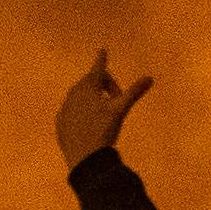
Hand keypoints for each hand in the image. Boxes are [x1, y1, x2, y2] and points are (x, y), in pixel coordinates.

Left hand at [55, 49, 155, 169]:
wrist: (85, 158)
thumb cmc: (104, 129)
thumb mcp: (120, 110)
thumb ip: (133, 92)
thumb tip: (150, 78)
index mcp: (87, 88)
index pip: (98, 70)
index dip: (102, 60)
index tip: (102, 51)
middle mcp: (73, 94)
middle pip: (91, 84)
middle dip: (105, 88)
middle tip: (116, 102)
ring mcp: (65, 108)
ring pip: (81, 98)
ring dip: (94, 100)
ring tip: (104, 116)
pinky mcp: (61, 123)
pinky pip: (73, 112)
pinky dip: (82, 113)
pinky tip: (90, 126)